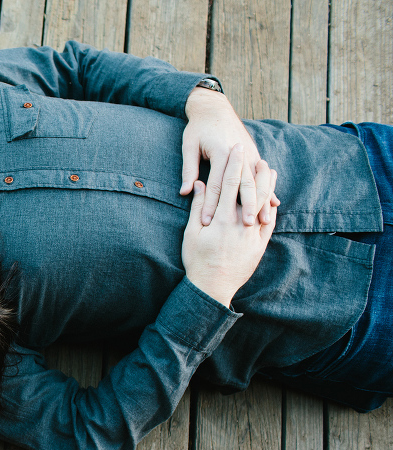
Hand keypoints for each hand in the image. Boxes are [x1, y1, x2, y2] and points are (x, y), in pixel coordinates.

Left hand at [180, 87, 279, 226]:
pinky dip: (269, 191)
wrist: (215, 108)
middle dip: (243, 207)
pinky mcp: (255, 154)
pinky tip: (274, 205)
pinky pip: (263, 177)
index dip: (210, 205)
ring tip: (262, 221)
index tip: (207, 223)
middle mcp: (238, 154)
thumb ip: (189, 169)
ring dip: (260, 202)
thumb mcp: (189, 146)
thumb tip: (186, 192)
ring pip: (257, 182)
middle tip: (243, 227)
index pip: (215, 185)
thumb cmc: (198, 128)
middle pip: (242, 185)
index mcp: (221, 153)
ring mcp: (250, 154)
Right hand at [182, 145, 276, 306]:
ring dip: (267, 185)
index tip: (236, 149)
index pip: (229, 184)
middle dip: (255, 170)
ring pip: (264, 203)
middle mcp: (240, 224)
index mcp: (221, 219)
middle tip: (257, 154)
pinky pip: (270, 222)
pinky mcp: (260, 245)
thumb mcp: (191, 233)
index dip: (233, 164)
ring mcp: (253, 235)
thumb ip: (197, 207)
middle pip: (251, 190)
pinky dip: (271, 206)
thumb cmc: (196, 260)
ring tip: (269, 170)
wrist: (212, 287)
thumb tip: (199, 184)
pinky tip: (272, 196)